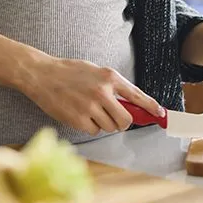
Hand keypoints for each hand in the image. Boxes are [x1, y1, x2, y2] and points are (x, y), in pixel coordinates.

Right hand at [17, 58, 164, 135]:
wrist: (41, 75)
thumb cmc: (68, 72)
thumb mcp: (94, 71)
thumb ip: (112, 86)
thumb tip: (131, 104)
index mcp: (109, 77)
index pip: (137, 95)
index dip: (151, 107)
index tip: (160, 114)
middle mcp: (102, 92)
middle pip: (125, 120)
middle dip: (122, 123)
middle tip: (114, 119)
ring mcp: (90, 106)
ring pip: (109, 127)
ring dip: (104, 124)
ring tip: (90, 111)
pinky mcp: (78, 119)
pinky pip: (94, 131)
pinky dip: (90, 127)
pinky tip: (79, 115)